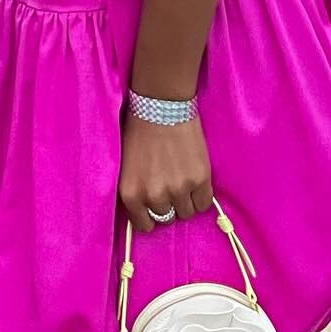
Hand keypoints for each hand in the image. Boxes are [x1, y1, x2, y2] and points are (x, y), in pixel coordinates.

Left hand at [120, 114, 213, 234]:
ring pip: (186, 212)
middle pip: (167, 218)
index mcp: (131, 193)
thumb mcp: (126, 166)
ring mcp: (178, 189)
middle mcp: (154, 196)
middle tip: (168, 184)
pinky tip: (194, 178)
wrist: (162, 106)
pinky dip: (201, 195)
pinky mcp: (200, 180)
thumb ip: (135, 191)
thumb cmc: (139, 131)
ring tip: (181, 178)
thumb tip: (145, 211)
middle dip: (168, 204)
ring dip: (185, 200)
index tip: (154, 206)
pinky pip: (204, 203)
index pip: (144, 225)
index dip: (150, 215)